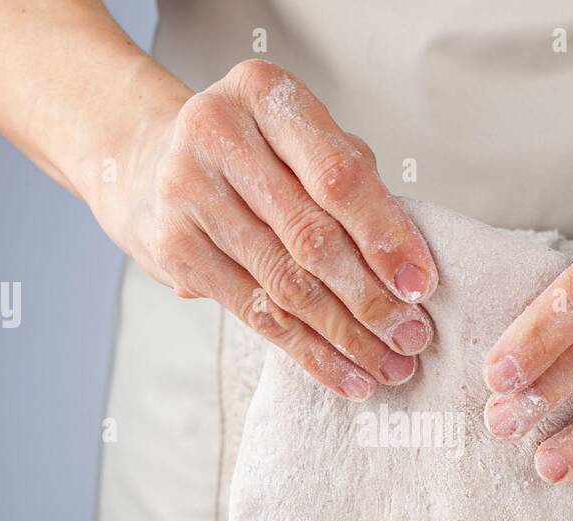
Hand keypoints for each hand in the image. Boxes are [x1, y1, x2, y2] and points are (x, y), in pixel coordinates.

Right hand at [95, 60, 437, 400]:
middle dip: (371, 297)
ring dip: (346, 335)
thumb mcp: (305, 144)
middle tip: (413, 337)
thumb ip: (356, 185)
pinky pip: (255, 313)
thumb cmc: (258, 157)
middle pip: (311, 235)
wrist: (151, 165)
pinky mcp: (173, 248)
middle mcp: (217, 132)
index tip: (421, 285)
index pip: (338, 176)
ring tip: (388, 366)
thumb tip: (409, 271)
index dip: (385, 235)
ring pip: (285, 283)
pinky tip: (346, 375)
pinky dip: (307, 351)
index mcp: (264, 93)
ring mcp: (186, 190)